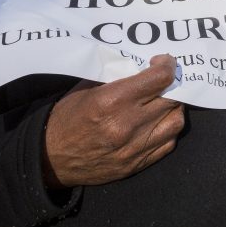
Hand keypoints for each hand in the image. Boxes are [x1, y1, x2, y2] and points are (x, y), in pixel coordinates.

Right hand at [42, 54, 184, 187]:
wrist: (50, 159)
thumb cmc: (66, 118)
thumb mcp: (86, 88)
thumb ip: (117, 76)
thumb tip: (143, 66)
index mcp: (112, 101)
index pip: (159, 79)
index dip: (167, 66)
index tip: (164, 62)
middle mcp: (127, 125)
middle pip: (171, 99)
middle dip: (172, 85)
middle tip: (165, 80)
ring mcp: (133, 148)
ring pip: (175, 121)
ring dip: (174, 108)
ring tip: (163, 101)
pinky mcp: (136, 164)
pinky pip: (168, 143)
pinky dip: (167, 129)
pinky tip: (157, 122)